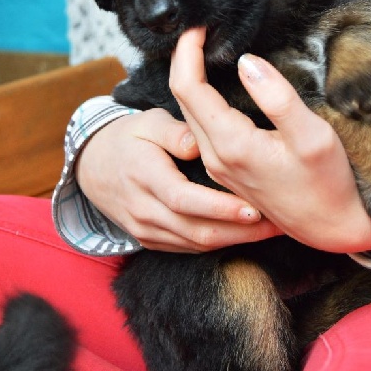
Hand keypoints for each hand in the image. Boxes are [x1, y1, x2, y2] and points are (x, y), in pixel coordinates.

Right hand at [75, 108, 281, 252]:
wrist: (93, 167)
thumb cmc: (129, 139)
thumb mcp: (146, 122)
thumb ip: (172, 131)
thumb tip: (197, 144)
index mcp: (144, 176)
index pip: (184, 199)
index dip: (220, 207)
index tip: (253, 208)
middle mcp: (144, 209)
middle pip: (196, 229)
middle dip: (240, 232)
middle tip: (277, 224)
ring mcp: (146, 229)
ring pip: (196, 243)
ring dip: (235, 241)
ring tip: (271, 231)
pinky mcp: (150, 240)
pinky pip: (188, 248)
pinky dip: (218, 243)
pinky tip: (244, 236)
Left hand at [169, 28, 370, 252]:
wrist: (330, 228)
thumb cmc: (327, 183)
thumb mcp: (313, 136)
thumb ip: (278, 98)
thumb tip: (247, 62)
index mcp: (231, 144)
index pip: (188, 87)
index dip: (187, 51)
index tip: (197, 24)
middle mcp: (215, 156)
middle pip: (181, 98)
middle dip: (184, 59)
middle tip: (199, 29)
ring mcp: (217, 166)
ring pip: (188, 113)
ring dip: (189, 78)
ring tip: (202, 49)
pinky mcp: (225, 170)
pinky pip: (199, 127)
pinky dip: (198, 99)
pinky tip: (211, 85)